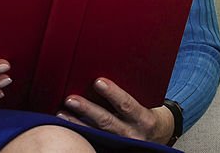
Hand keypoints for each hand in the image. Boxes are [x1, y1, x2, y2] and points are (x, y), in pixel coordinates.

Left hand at [57, 79, 173, 144]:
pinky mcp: (112, 150)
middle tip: (70, 99)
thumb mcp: (147, 102)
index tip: (97, 81)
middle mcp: (132, 134)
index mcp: (144, 118)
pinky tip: (67, 126)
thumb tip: (106, 75)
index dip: (113, 93)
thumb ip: (132, 92)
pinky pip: (94, 142)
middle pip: (107, 122)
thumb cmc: (147, 113)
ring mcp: (121, 145)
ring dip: (77, 124)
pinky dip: (80, 133)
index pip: (127, 105)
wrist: (158, 137)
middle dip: (87, 110)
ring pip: (96, 134)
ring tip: (61, 113)